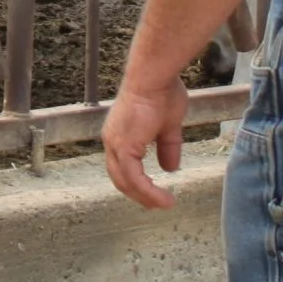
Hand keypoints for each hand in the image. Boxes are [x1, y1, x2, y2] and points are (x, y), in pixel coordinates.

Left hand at [102, 72, 188, 210]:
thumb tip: (170, 168)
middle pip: (120, 178)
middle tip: (156, 204)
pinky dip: (148, 192)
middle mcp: (112, 140)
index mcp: (120, 134)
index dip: (136, 182)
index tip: (152, 194)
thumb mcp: (168, 126)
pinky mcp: (124, 147)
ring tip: (164, 204)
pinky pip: (135, 179)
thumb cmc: (161, 92)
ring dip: (145, 197)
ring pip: (126, 182)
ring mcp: (116, 144)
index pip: (122, 166)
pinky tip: (163, 199)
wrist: (154, 77)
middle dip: (138, 194)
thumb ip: (167, 147)